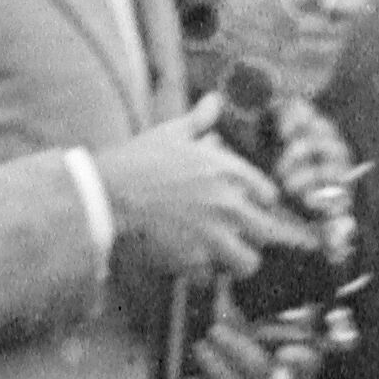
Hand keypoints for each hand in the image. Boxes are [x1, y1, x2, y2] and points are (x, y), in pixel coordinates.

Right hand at [86, 124, 286, 290]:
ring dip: (236, 262)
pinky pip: (211, 279)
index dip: (259, 204)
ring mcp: (213, 236)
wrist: (108, 194)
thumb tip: (215, 100)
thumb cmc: (138, 160)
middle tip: (238, 236)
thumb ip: (199, 120)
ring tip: (221, 257)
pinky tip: (189, 263)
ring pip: (248, 263)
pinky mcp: (192, 261)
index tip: (246, 207)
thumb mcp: (171, 134)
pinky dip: (201, 275)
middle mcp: (229, 206)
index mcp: (229, 173)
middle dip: (254, 236)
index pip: (270, 197)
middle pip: (267, 233)